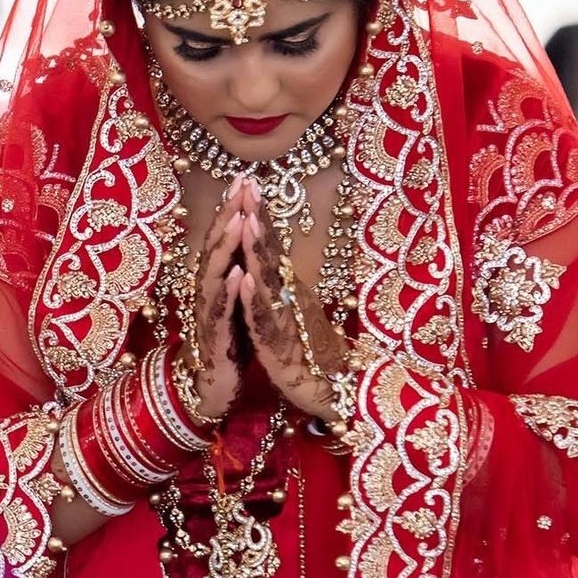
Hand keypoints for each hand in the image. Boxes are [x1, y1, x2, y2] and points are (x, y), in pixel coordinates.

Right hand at [189, 189, 246, 421]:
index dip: (231, 209)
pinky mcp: (214, 338)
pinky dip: (228, 291)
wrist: (213, 387)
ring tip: (239, 220)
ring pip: (214, 274)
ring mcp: (208, 314)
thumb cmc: (227, 341)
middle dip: (228, 215)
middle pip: (215, 247)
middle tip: (240, 186)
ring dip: (226, 246)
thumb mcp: (235, 300)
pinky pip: (220, 311)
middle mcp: (206, 292)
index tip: (244, 179)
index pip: (223, 238)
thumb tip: (245, 239)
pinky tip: (236, 273)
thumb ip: (236, 271)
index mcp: (215, 282)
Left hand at [233, 184, 350, 426]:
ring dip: (258, 250)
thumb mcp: (294, 313)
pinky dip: (253, 298)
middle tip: (249, 185)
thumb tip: (274, 261)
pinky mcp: (277, 345)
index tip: (250, 184)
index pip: (273, 247)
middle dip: (260, 219)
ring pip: (269, 281)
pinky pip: (263, 319)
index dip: (262, 216)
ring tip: (248, 221)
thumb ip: (284, 286)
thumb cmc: (310, 353)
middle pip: (272, 254)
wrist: (332, 393)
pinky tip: (245, 278)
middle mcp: (290, 299)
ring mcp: (285, 320)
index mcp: (289, 291)